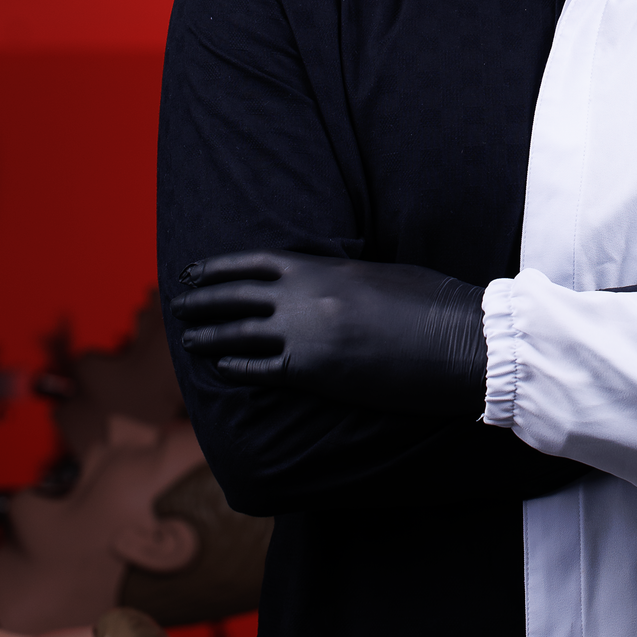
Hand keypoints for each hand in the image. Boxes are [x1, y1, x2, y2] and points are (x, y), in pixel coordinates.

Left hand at [173, 252, 485, 414]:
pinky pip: (263, 369)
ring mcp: (308, 336)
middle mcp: (307, 298)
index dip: (220, 267)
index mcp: (325, 267)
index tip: (195, 270)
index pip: (257, 263)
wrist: (457, 340)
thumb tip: (325, 281)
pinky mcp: (317, 372)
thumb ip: (343, 276)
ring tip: (187, 339)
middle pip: (238, 297)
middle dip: (204, 300)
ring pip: (241, 333)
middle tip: (178, 303)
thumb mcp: (381, 274)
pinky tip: (221, 367)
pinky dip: (237, 366)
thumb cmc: (430, 302)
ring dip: (209, 335)